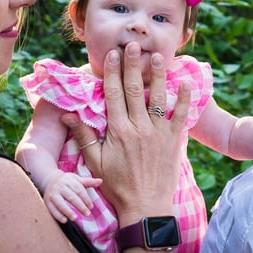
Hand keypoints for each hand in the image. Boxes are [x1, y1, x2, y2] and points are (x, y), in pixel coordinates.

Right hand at [42, 170, 101, 222]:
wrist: (49, 180)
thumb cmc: (66, 181)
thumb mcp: (76, 179)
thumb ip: (88, 182)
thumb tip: (101, 181)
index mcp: (68, 180)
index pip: (78, 190)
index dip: (85, 198)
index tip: (91, 206)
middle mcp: (60, 186)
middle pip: (71, 197)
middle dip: (79, 206)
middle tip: (87, 214)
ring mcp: (52, 194)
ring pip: (60, 203)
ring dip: (68, 211)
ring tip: (75, 218)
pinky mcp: (47, 201)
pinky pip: (52, 209)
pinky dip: (58, 215)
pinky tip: (65, 220)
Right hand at [62, 42, 190, 221]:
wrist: (145, 207)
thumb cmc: (117, 185)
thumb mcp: (95, 162)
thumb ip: (83, 136)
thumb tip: (66, 114)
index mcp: (118, 131)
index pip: (114, 94)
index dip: (112, 72)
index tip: (112, 54)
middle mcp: (138, 128)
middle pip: (134, 90)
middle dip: (132, 65)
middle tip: (133, 45)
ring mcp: (157, 133)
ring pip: (157, 98)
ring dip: (157, 75)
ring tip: (157, 56)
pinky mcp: (173, 140)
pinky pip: (180, 116)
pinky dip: (184, 99)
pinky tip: (186, 82)